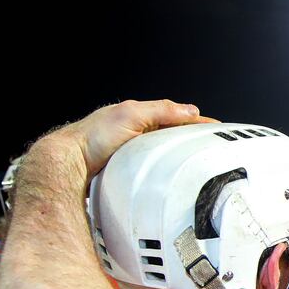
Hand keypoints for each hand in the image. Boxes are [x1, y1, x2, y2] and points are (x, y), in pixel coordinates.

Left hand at [40, 100, 216, 182]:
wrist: (70, 161)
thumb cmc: (93, 136)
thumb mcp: (132, 114)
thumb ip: (162, 110)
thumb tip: (190, 110)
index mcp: (141, 116)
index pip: (178, 117)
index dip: (198, 123)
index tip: (219, 131)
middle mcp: (139, 133)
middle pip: (174, 136)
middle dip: (193, 140)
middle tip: (215, 149)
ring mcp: (135, 152)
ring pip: (166, 153)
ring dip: (181, 158)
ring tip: (199, 165)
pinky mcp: (130, 169)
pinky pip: (156, 169)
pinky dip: (168, 171)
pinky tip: (174, 177)